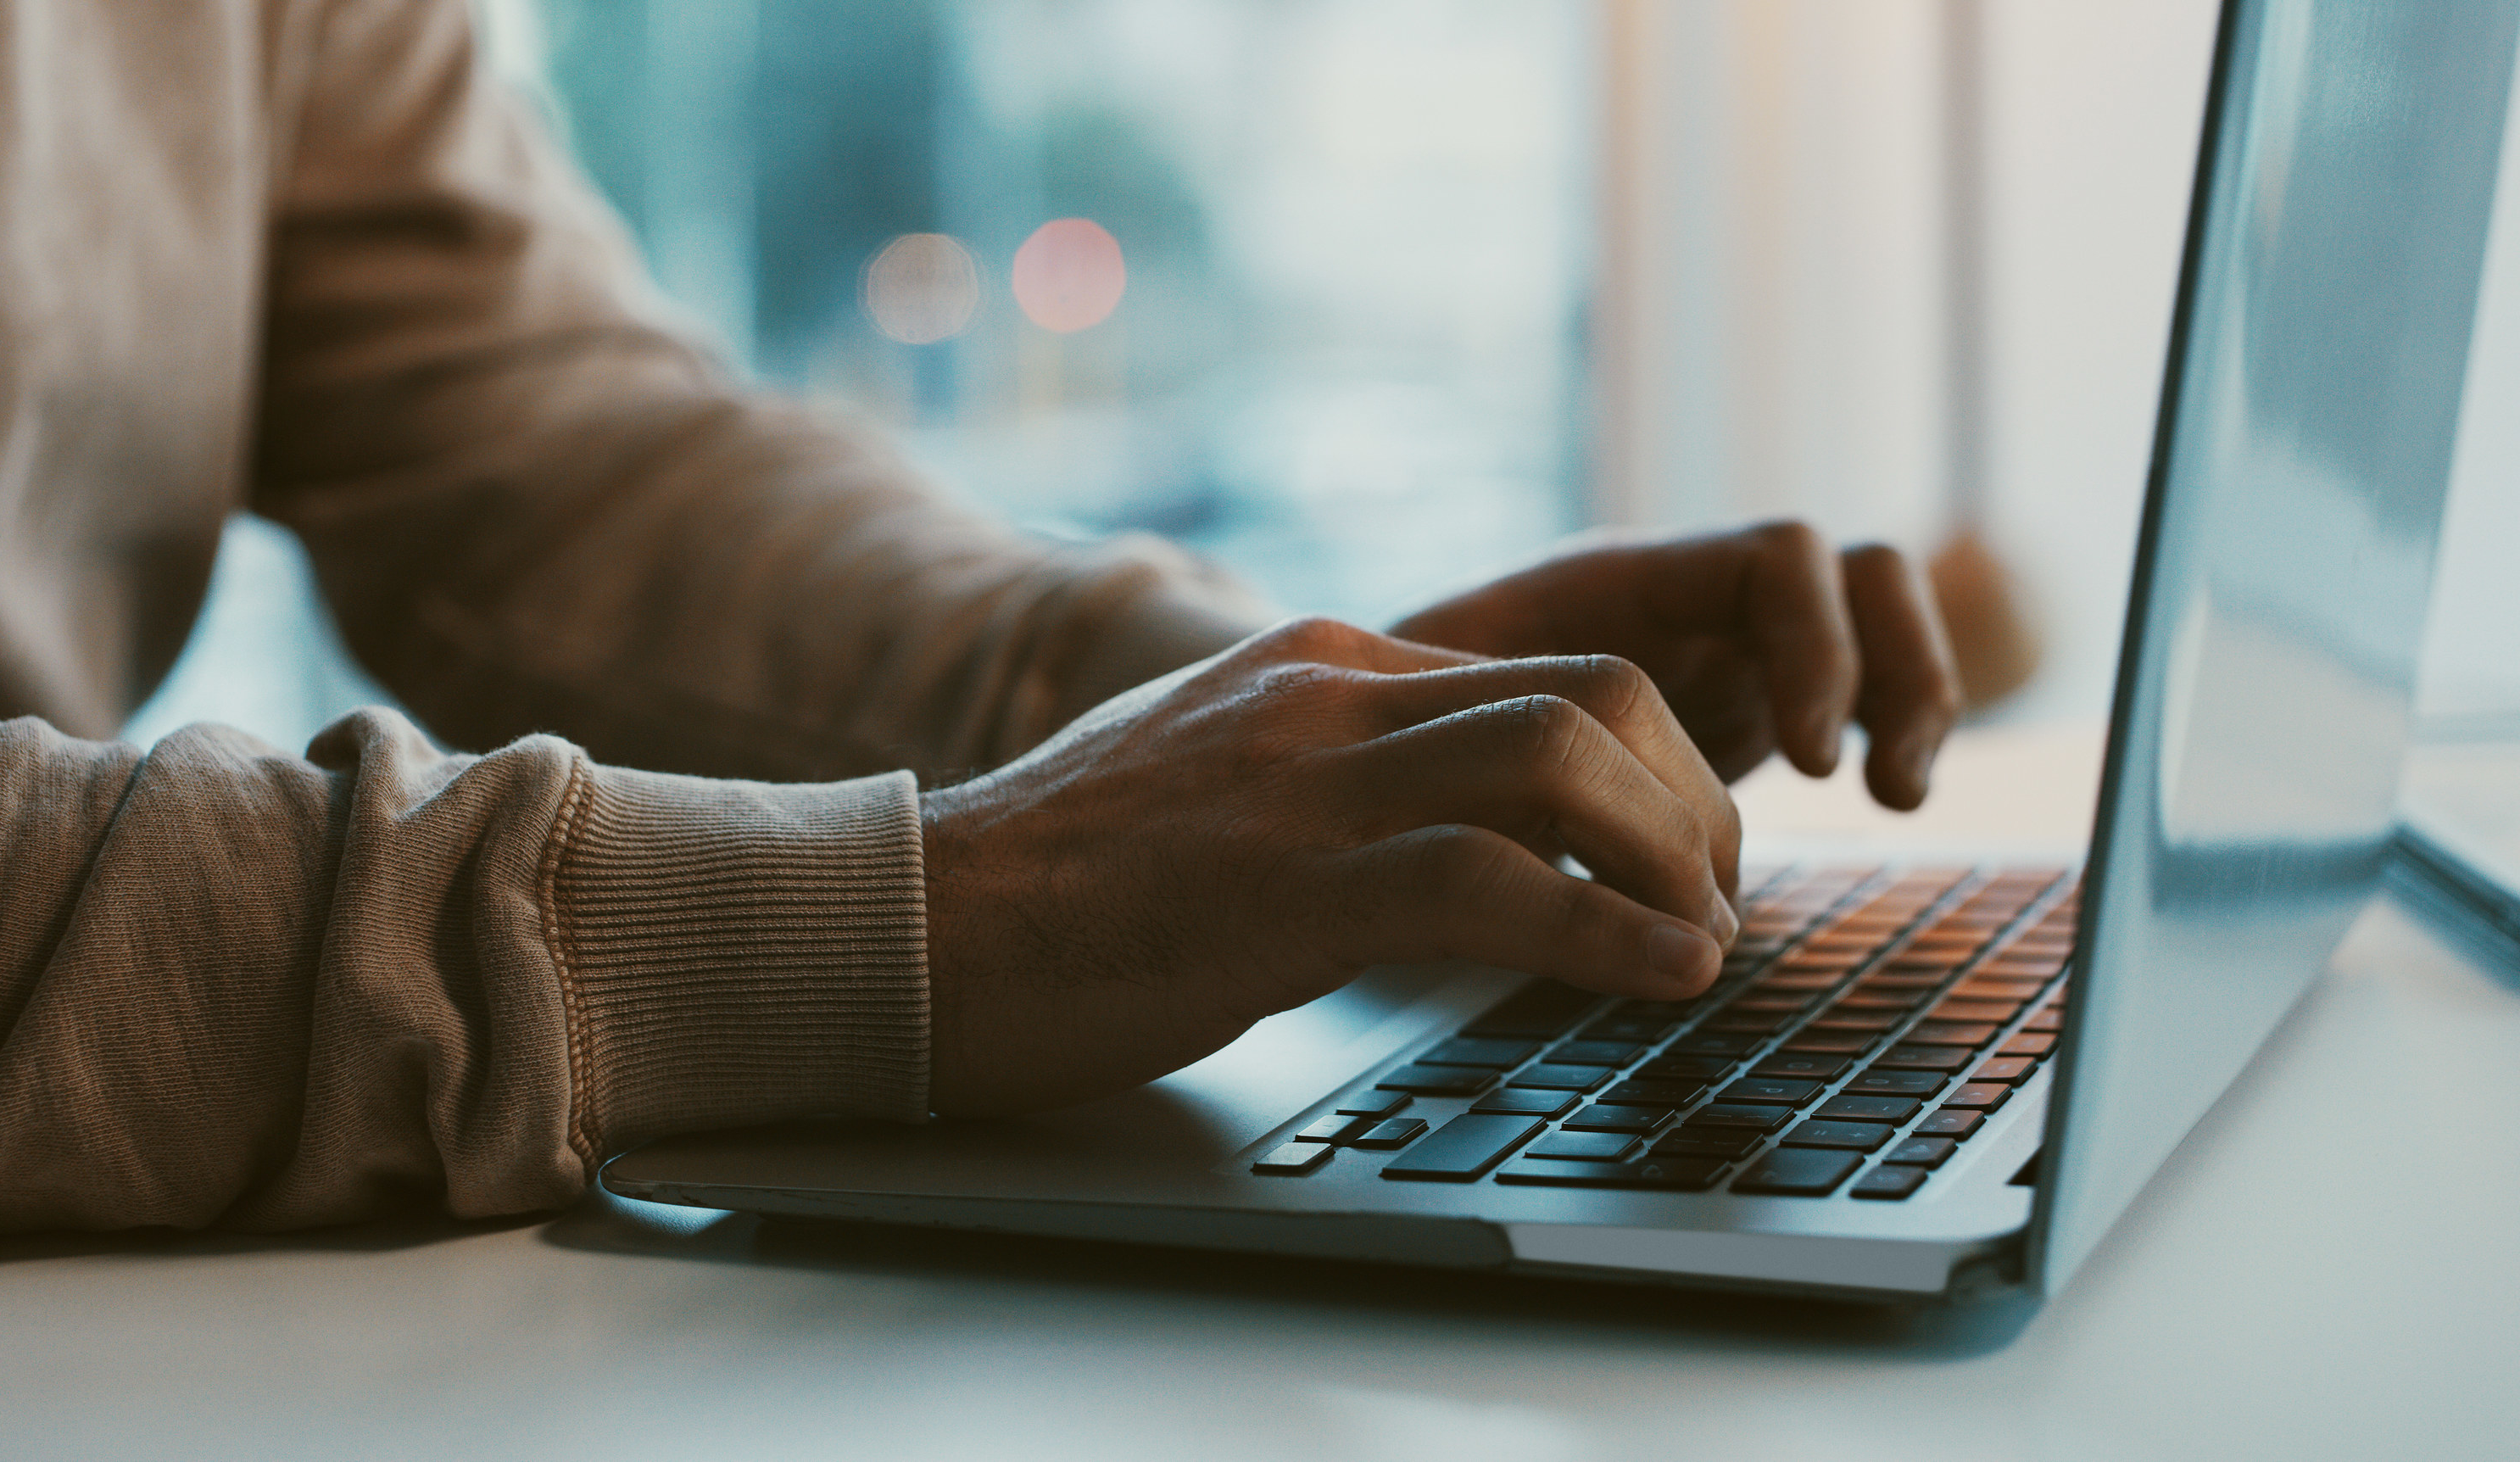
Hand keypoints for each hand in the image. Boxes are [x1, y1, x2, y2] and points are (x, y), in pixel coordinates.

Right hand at [921, 617, 1741, 1115]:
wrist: (908, 925)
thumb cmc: (1061, 886)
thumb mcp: (1223, 785)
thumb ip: (1338, 776)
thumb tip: (1463, 832)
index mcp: (1321, 665)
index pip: (1551, 670)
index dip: (1657, 763)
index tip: (1685, 856)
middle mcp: (1327, 696)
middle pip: (1594, 691)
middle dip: (1693, 798)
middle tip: (1714, 900)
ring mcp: (1302, 783)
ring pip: (1565, 759)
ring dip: (1675, 857)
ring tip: (1705, 943)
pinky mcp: (1281, 888)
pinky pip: (1494, 882)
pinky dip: (1608, 932)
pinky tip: (1664, 978)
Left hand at [1388, 522, 1961, 809]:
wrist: (1367, 736)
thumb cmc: (1382, 721)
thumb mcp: (1428, 717)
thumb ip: (1491, 727)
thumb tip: (1527, 782)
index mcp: (1620, 580)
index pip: (1774, 559)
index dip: (1813, 647)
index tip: (1809, 760)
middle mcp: (1688, 596)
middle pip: (1854, 573)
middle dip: (1890, 669)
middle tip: (1866, 786)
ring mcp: (1724, 644)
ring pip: (1874, 620)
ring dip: (1912, 695)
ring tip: (1897, 796)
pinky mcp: (1742, 703)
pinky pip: (1859, 684)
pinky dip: (1890, 727)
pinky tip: (1884, 800)